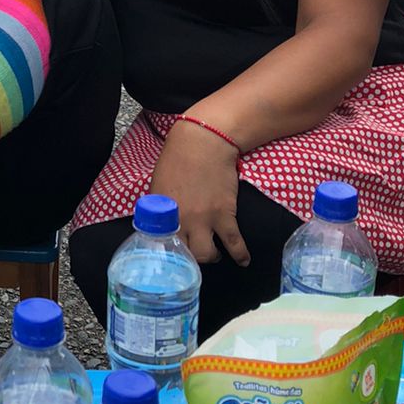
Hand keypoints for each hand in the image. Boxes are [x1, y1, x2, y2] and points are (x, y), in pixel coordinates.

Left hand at [149, 121, 248, 265]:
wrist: (203, 143)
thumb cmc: (177, 158)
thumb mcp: (159, 184)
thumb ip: (160, 207)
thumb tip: (163, 221)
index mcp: (161, 213)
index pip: (161, 244)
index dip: (168, 253)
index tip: (174, 254)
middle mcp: (179, 220)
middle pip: (184, 254)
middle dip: (190, 258)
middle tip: (196, 253)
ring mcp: (202, 220)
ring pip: (206, 254)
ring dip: (212, 257)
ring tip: (216, 254)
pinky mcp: (224, 215)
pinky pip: (233, 242)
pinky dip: (240, 254)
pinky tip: (244, 260)